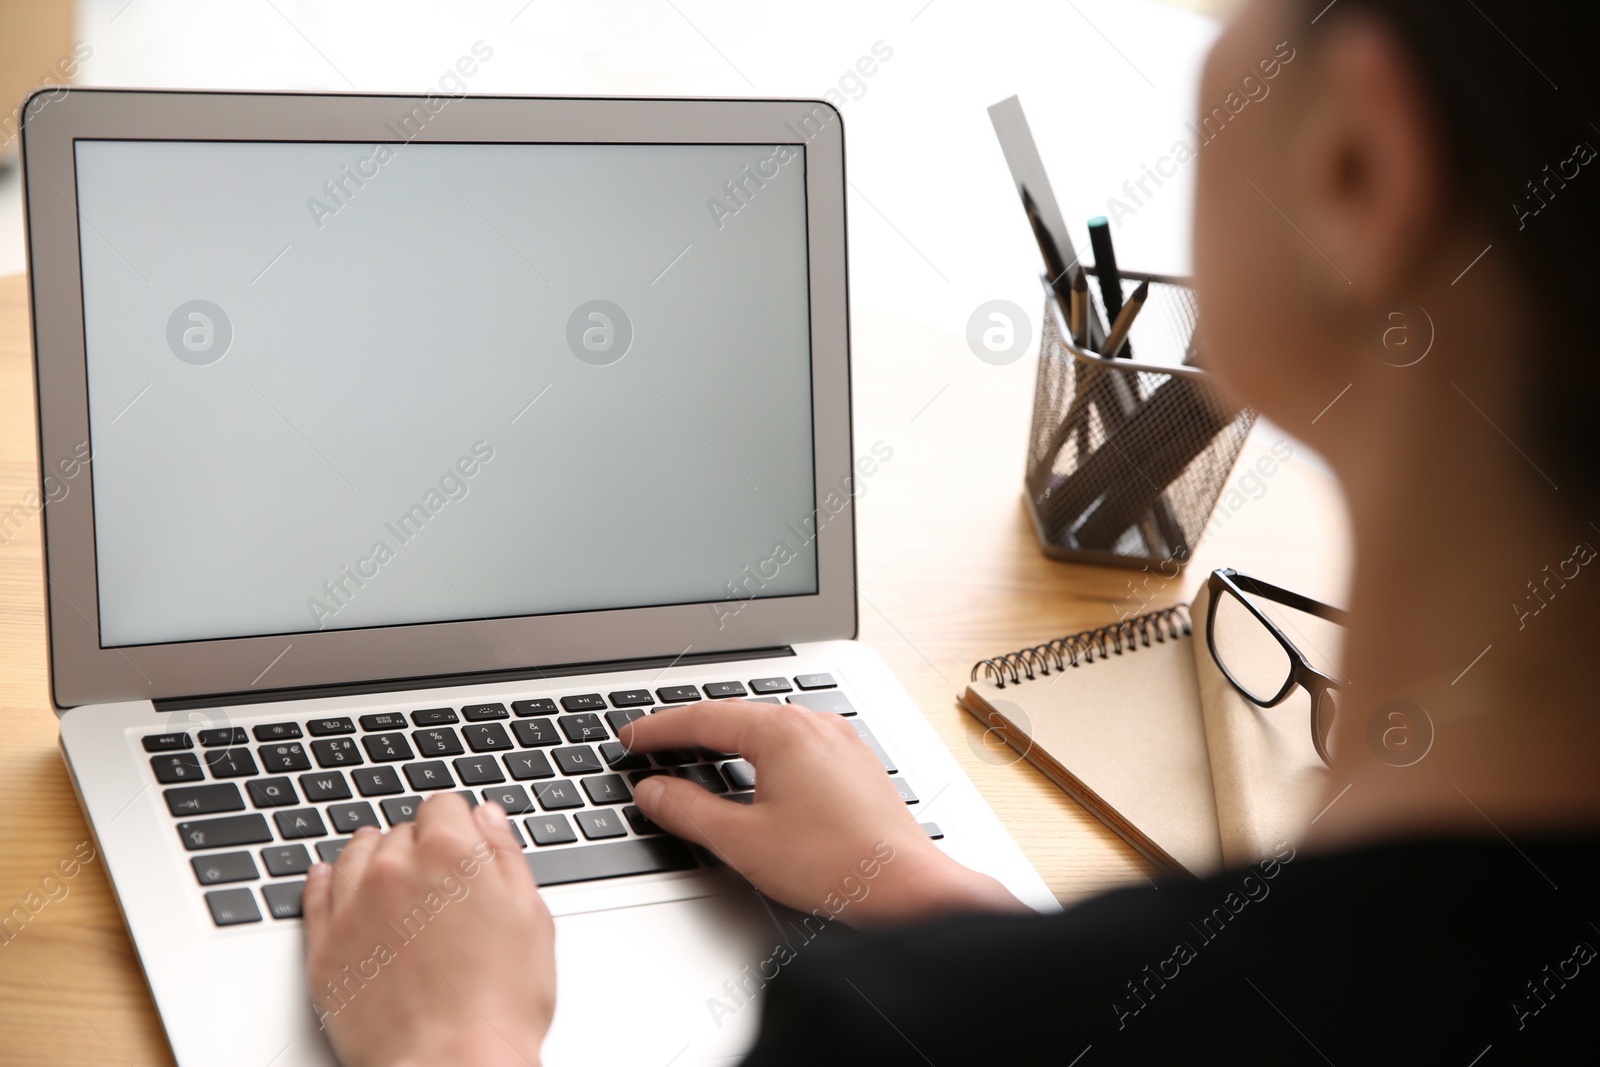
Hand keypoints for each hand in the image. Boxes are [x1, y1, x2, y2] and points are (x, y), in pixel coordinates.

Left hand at [302, 795, 553, 1066]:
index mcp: (450, 853)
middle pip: (400, 831)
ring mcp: (353, 908)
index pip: (442, 805)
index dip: (457, 823)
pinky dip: (327, 881)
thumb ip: (505, 857)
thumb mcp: (531, 917)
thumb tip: (488, 820)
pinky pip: (315, 893)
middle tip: (440, 883)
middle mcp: (394, 870)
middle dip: (419, 847)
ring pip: (355, 855)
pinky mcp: (324, 948)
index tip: (462, 840)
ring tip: (392, 881)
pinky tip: (335, 880)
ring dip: (373, 858)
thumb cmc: (499, 1004)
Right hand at [621, 699, 1026, 926]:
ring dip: (726, 742)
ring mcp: (839, 742)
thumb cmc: (835, 864)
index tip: (631, 738)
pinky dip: (759, 754)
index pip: (704, 718)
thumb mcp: (742, 840)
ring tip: (692, 757)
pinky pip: (794, 746)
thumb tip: (653, 791)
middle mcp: (814, 725)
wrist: (906, 888)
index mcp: (783, 731)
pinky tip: (750, 776)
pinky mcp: (854, 765)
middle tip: (652, 745)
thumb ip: (688, 810)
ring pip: (767, 730)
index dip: (660, 730)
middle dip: (690, 732)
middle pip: (736, 717)